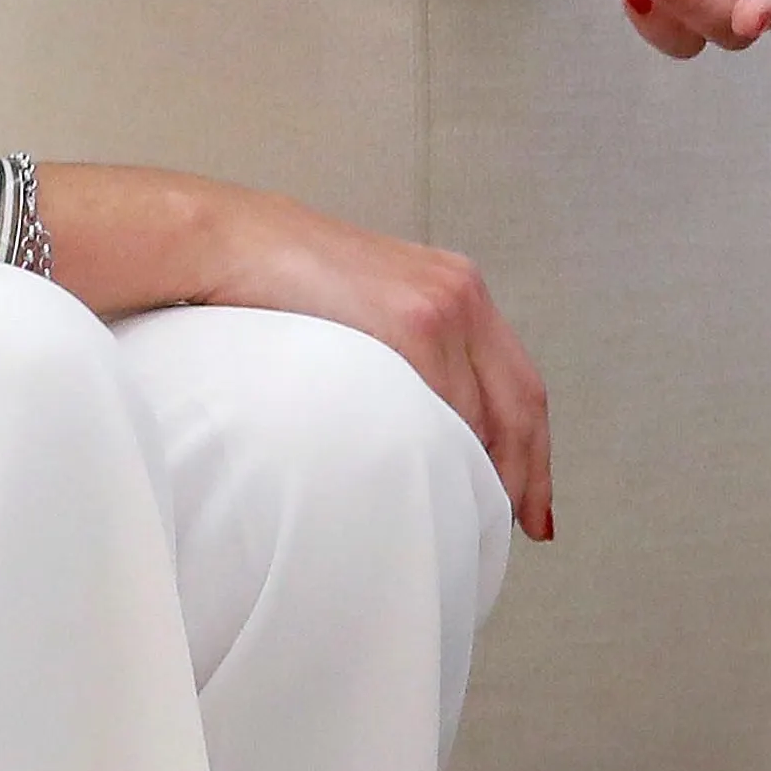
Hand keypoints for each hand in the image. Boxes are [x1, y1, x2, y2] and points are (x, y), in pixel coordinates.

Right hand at [90, 166, 557, 540]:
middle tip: (526, 528)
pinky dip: (450, 454)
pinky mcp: (412, 322)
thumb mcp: (366, 309)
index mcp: (457, 288)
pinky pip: (448, 406)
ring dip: (484, 473)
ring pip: (486, 413)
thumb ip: (405, 351)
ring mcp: (441, 307)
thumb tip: (423, 424)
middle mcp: (462, 294)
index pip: (521, 382)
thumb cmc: (283, 284)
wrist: (235, 242)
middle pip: (522, 402)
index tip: (533, 502)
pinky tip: (438, 489)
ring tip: (471, 523)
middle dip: (527, 473)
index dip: (535, 449)